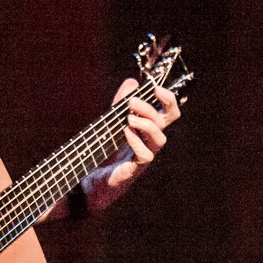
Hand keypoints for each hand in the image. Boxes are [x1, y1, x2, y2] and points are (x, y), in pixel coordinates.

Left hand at [83, 78, 182, 211]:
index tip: (156, 88)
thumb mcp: (112, 121)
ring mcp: (145, 156)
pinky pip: (145, 155)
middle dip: (152, 108)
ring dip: (146, 124)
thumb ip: (121, 102)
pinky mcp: (135, 169)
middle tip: (132, 101)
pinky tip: (125, 132)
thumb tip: (132, 82)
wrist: (93, 180)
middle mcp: (151, 142)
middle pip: (166, 123)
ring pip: (160, 139)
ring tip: (128, 118)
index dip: (168, 99)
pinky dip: (137, 141)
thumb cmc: (107, 151)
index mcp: (149, 129)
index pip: (169, 113)